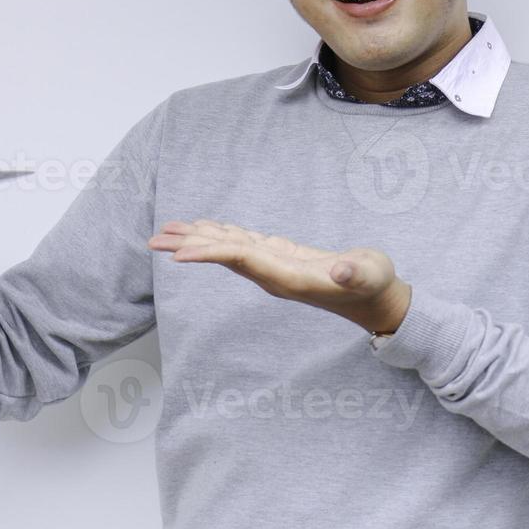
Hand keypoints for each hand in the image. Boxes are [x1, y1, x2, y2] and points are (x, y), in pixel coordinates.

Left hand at [147, 219, 411, 334]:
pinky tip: (204, 229)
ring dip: (197, 240)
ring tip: (166, 232)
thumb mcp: (369, 275)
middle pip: (223, 256)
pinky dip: (218, 235)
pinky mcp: (278, 257)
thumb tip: (340, 271)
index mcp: (285, 276)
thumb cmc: (373, 285)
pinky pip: (240, 245)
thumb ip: (354, 273)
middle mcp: (272, 273)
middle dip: (189, 247)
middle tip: (153, 239)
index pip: (240, 261)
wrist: (375, 299)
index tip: (179, 253)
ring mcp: (273, 266)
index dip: (210, 254)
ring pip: (226, 249)